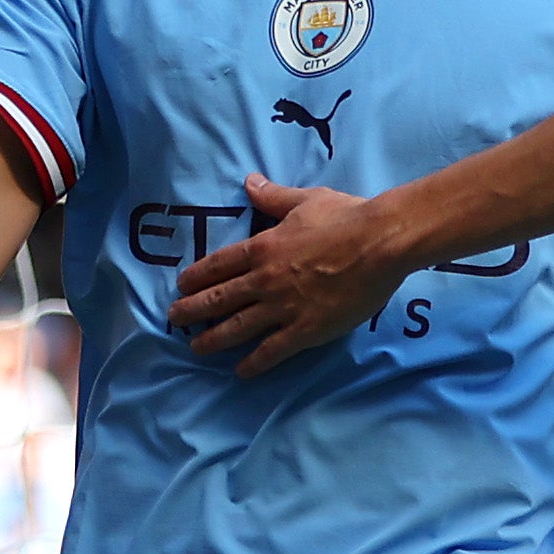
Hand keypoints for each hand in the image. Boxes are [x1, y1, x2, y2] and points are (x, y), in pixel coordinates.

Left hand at [168, 177, 408, 372]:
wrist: (379, 243)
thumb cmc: (346, 217)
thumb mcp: (305, 200)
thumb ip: (273, 197)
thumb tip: (249, 181)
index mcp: (262, 248)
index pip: (219, 265)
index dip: (197, 276)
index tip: (181, 285)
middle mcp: (264, 280)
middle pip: (219, 299)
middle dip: (193, 310)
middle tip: (174, 319)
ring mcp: (283, 308)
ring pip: (237, 328)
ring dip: (213, 340)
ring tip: (196, 348)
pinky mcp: (305, 330)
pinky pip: (272, 351)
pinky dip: (254, 362)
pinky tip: (241, 371)